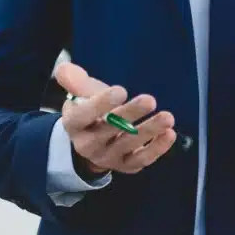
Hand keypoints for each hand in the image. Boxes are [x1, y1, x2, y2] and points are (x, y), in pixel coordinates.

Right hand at [54, 63, 176, 177]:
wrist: (94, 140)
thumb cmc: (91, 110)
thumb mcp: (81, 93)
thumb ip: (74, 79)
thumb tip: (65, 68)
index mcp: (74, 124)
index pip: (83, 115)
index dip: (101, 104)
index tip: (121, 90)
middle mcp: (88, 144)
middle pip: (108, 129)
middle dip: (130, 114)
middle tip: (149, 100)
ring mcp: (107, 157)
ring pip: (128, 145)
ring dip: (149, 131)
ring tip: (167, 117)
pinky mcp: (125, 165)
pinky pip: (141, 159)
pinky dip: (157, 148)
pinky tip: (169, 134)